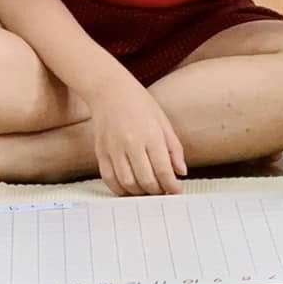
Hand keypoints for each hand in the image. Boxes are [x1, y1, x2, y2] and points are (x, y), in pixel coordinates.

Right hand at [84, 76, 186, 195]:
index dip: (172, 186)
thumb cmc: (138, 102)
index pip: (163, 170)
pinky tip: (130, 189)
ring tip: (148, 191)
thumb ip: (174, 148)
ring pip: (128, 183)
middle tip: (163, 192)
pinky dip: (120, 190)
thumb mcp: (163, 121)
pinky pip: (109, 180)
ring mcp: (114, 149)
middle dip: (157, 191)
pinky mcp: (100, 153)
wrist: (108, 90)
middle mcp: (131, 143)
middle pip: (146, 180)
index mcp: (151, 134)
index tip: (176, 191)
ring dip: (140, 193)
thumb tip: (181, 171)